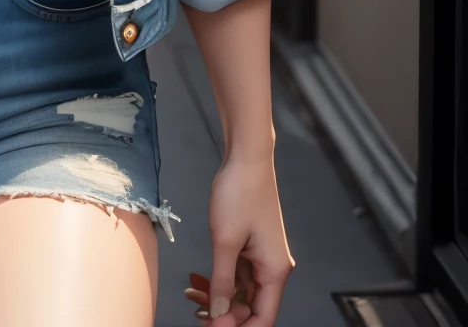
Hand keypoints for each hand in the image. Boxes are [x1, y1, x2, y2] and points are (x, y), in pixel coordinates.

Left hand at [184, 154, 293, 324]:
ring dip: (219, 296)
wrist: (246, 158)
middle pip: (252, 307)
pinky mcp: (251, 245)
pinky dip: (220, 278)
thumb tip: (219, 313)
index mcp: (275, 271)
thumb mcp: (225, 242)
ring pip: (242, 291)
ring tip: (192, 295)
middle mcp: (273, 267)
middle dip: (225, 313)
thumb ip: (222, 282)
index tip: (212, 326)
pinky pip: (237, 273)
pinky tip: (198, 279)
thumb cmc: (240, 194)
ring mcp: (262, 256)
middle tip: (196, 312)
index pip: (264, 318)